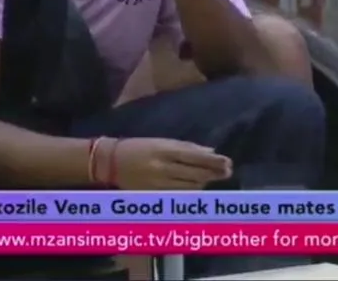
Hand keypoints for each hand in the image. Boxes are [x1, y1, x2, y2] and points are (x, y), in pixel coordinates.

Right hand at [109, 137, 231, 189]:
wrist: (109, 162)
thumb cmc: (137, 147)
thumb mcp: (160, 141)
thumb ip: (185, 147)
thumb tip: (210, 150)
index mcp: (164, 150)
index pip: (195, 157)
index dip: (213, 161)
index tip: (228, 161)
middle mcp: (163, 167)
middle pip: (196, 173)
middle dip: (214, 173)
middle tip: (228, 171)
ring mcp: (158, 183)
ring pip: (190, 186)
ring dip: (205, 182)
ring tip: (217, 177)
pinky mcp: (154, 195)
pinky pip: (179, 194)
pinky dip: (192, 190)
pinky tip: (200, 186)